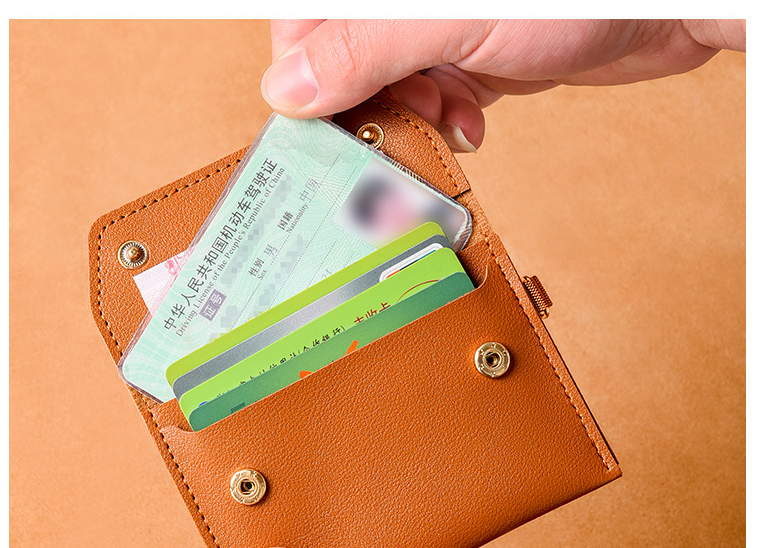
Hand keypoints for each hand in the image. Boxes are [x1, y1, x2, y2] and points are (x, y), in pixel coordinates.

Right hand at [261, 19, 745, 151]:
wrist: (665, 8)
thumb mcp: (450, 18)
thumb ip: (362, 48)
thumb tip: (286, 90)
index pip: (302, 27)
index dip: (306, 80)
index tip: (322, 129)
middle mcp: (403, 6)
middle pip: (344, 64)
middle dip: (367, 108)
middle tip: (393, 133)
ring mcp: (439, 29)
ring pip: (389, 88)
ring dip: (410, 121)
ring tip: (445, 124)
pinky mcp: (473, 57)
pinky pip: (434, 99)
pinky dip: (445, 121)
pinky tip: (469, 123)